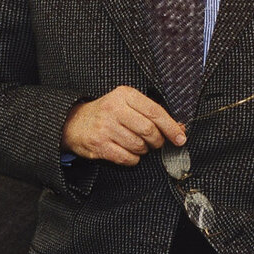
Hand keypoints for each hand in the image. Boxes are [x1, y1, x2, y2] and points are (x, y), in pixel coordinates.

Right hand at [61, 86, 185, 166]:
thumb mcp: (127, 104)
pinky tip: (129, 153)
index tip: (180, 138)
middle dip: (157, 141)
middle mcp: (114, 109)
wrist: (73, 122)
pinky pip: (126, 158)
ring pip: (138, 145)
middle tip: (156, 143)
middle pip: (149, 130)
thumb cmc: (107, 113)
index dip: (171, 127)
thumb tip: (179, 129)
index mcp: (125, 95)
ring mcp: (105, 127)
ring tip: (139, 145)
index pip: (155, 112)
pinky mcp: (99, 144)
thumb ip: (152, 114)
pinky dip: (133, 159)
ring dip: (144, 150)